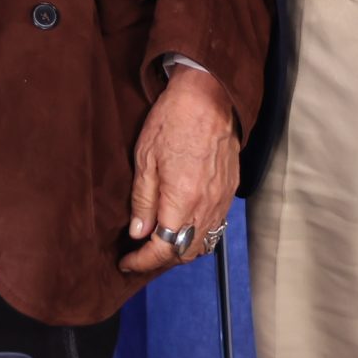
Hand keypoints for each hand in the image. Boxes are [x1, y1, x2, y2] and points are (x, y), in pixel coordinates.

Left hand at [119, 66, 238, 273]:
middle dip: (161, 260)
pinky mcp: (230, 190)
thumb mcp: (145, 158)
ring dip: (181, 249)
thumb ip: (143, 200)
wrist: (209, 95)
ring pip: (204, 243)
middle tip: (140, 255)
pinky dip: (197, 234)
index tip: (127, 262)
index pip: (164, 249)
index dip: (143, 261)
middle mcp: (207, 206)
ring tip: (159, 243)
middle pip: (186, 253)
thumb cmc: (173, 120)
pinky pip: (215, 225)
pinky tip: (182, 225)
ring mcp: (222, 200)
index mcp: (183, 200)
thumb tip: (139, 232)